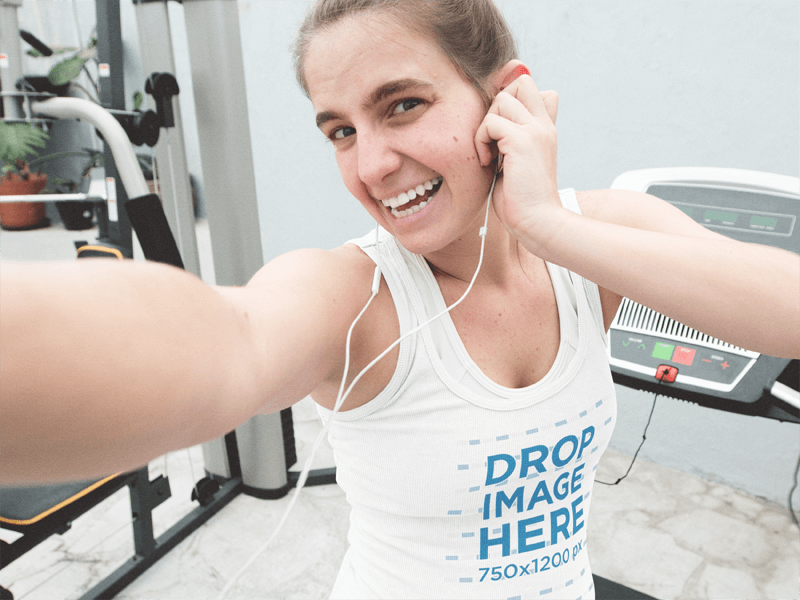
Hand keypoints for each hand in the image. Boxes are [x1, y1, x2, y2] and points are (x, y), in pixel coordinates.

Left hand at [474, 74, 561, 246]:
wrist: (537, 221)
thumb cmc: (522, 199)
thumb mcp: (517, 162)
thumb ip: (512, 141)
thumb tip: (496, 128)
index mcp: (544, 128)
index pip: (532, 88)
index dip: (510, 99)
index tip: (498, 131)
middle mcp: (543, 125)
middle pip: (520, 82)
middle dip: (496, 105)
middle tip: (492, 137)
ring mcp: (535, 131)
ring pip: (502, 99)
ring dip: (486, 125)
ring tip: (488, 152)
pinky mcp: (521, 141)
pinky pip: (490, 123)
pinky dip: (481, 141)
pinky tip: (486, 162)